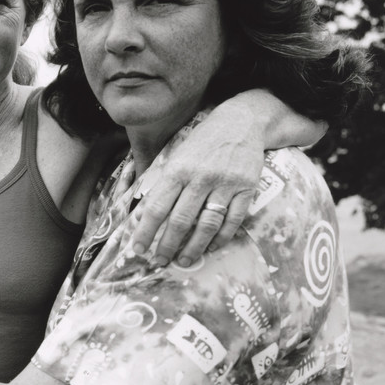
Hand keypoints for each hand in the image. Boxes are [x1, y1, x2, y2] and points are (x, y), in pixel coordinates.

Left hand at [129, 99, 263, 265]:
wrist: (241, 122)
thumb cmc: (202, 143)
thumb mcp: (176, 158)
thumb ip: (159, 187)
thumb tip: (140, 216)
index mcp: (177, 170)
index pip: (157, 207)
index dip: (145, 231)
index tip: (137, 249)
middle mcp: (200, 178)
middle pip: (181, 220)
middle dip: (167, 245)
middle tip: (159, 262)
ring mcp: (225, 184)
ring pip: (207, 225)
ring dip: (193, 247)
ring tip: (182, 261)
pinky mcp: (246, 189)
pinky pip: (233, 221)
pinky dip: (220, 238)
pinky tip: (210, 248)